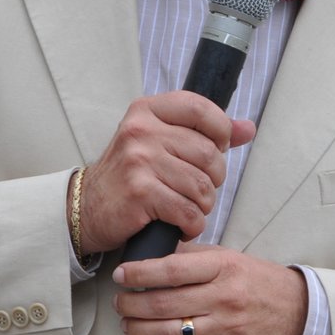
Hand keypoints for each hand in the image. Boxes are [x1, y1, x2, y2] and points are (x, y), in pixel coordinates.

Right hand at [74, 91, 255, 255]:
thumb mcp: (161, 142)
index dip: (220, 131)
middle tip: (199, 189)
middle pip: (208, 153)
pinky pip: (188, 211)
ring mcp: (139, 161)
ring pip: (202, 186)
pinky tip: (181, 225)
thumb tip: (248, 129)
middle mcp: (141, 130)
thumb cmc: (131, 174)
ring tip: (188, 208)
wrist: (87, 208)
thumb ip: (205, 133)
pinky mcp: (140, 192)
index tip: (216, 149)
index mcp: (148, 110)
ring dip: (203, 206)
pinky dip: (192, 225)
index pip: (201, 109)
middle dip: (214, 179)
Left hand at [113, 244, 307, 334]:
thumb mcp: (231, 258)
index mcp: (224, 267)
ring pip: (170, 333)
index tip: (122, 275)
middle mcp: (224, 297)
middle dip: (132, 304)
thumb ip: (195, 256)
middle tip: (120, 302)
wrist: (300, 314)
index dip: (139, 273)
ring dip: (140, 330)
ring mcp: (227, 329)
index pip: (171, 268)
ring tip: (129, 325)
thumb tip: (155, 255)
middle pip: (164, 302)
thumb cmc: (262, 284)